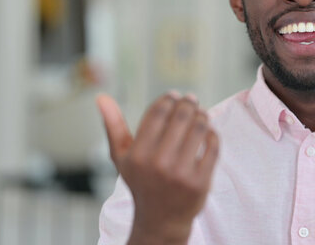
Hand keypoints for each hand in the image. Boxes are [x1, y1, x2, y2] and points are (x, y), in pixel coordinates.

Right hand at [96, 92, 218, 244]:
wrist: (160, 220)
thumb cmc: (141, 181)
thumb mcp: (121, 156)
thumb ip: (113, 126)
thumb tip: (101, 97)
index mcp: (138, 155)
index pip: (158, 113)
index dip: (168, 99)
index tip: (174, 95)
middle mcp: (159, 163)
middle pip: (181, 116)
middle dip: (188, 103)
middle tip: (191, 99)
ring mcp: (181, 173)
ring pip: (200, 127)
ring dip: (202, 115)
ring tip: (200, 113)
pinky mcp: (201, 181)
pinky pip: (213, 145)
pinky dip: (212, 133)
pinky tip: (207, 131)